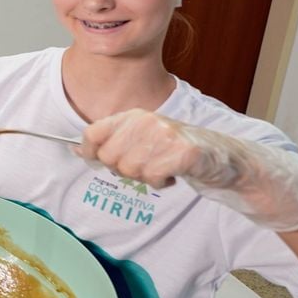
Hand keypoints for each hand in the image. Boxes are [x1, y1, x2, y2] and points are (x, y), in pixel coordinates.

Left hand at [80, 109, 297, 231]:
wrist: (220, 157)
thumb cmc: (176, 149)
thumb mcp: (141, 139)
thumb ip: (112, 142)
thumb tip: (77, 149)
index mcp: (133, 115)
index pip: (93, 132)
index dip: (87, 151)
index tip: (91, 160)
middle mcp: (145, 121)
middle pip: (109, 158)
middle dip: (124, 169)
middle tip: (145, 166)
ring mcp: (164, 135)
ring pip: (130, 170)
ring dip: (145, 177)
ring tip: (163, 167)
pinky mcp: (181, 152)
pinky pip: (153, 177)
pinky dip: (161, 182)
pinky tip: (174, 174)